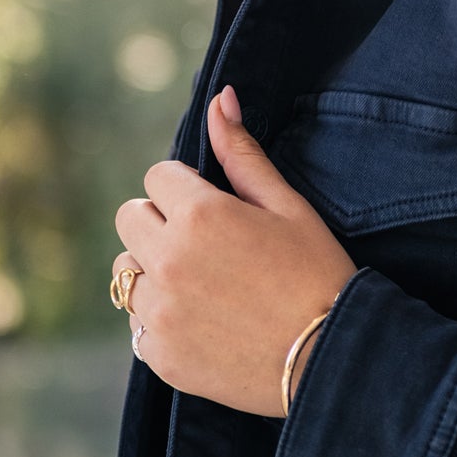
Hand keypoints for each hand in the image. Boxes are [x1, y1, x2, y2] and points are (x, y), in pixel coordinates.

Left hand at [113, 83, 356, 415]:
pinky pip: (137, 323)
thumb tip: (219, 99)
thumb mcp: (288, 207)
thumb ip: (243, 154)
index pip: (158, 177)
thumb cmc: (317, 274)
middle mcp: (168, 260)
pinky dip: (161, 320)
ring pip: (125, 272)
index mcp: (200, 215)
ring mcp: (158, 311)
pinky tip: (205, 322)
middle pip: (130, 218)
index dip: (188, 190)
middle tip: (207, 247)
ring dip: (153, 271)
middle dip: (161, 223)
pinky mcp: (159, 352)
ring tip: (204, 286)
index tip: (218, 212)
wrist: (330, 357)